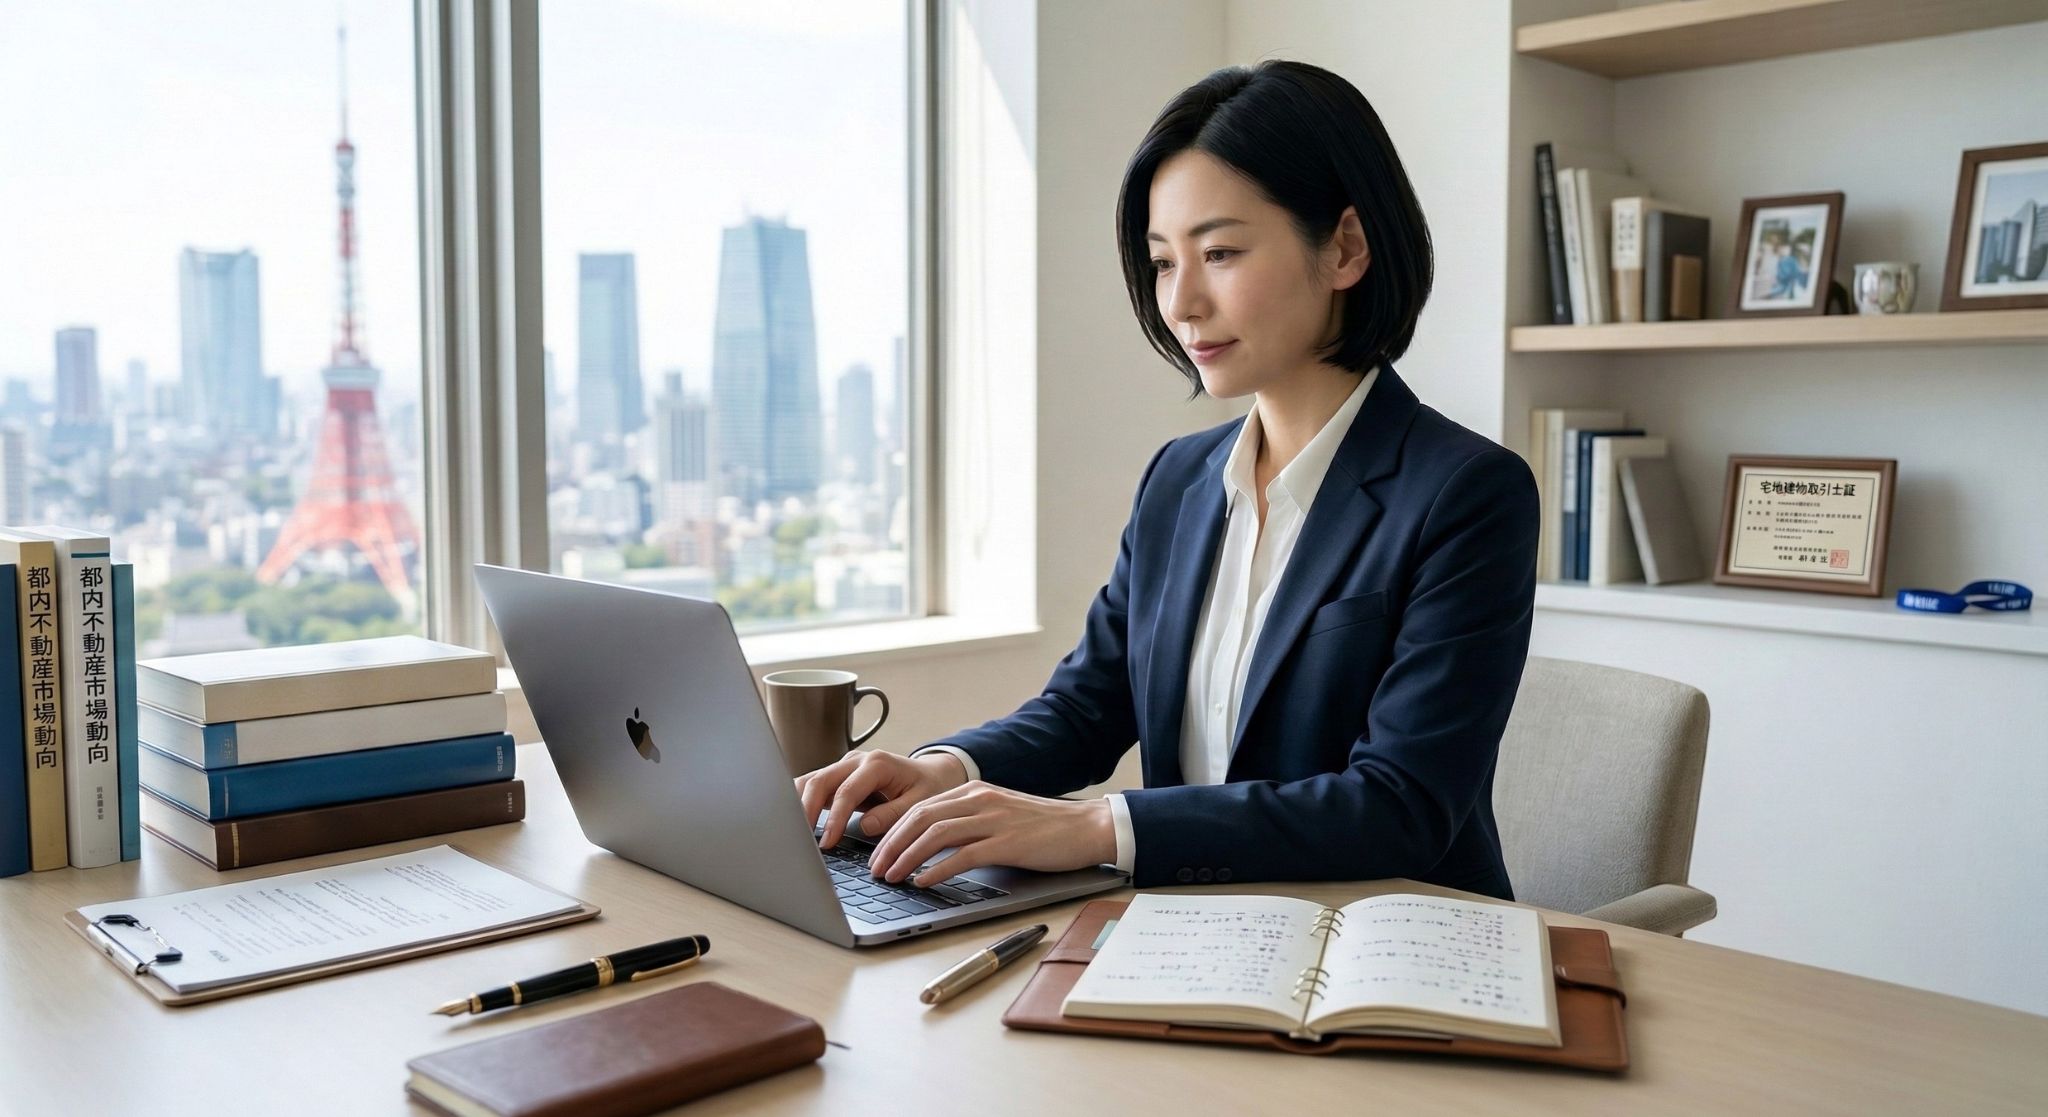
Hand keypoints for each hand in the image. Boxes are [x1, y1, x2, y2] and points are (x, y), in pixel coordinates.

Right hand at [796, 749, 968, 849]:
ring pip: (811, 781)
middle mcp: (856, 761)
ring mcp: (844, 766)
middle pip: (820, 781)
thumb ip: (894, 813)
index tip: (827, 844)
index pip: (847, 791)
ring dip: (797, 804)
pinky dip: (800, 801)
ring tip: (790, 832)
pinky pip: (813, 786)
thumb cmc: (928, 788)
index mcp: (877, 764)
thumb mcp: (921, 802)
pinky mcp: (838, 776)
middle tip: (800, 840)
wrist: (931, 774)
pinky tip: (792, 821)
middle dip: (806, 810)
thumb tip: (865, 826)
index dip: (835, 819)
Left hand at [866, 782, 1116, 886]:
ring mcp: (994, 820)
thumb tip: (930, 847)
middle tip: (875, 869)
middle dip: (891, 844)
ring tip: (891, 877)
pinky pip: (963, 855)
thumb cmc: (1044, 828)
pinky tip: (923, 882)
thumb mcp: (999, 814)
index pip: (920, 807)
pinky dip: (938, 869)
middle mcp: (980, 800)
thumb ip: (968, 822)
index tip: (878, 853)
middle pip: (920, 817)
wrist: (1087, 827)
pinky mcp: (1008, 842)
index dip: (893, 831)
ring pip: (936, 834)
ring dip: (907, 857)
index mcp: (975, 791)